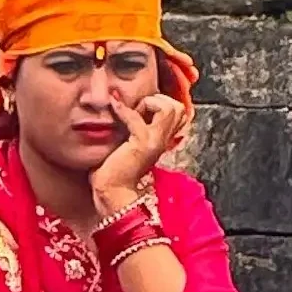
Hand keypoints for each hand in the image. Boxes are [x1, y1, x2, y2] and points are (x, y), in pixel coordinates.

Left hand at [91, 91, 189, 215]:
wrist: (112, 191)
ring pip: (169, 108)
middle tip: (137, 111)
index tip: (139, 109)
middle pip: (178, 107)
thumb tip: (121, 100)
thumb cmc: (114, 168)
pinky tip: (113, 105)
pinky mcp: (142, 145)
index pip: (179, 111)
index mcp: (162, 139)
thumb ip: (134, 124)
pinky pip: (137, 118)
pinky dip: (123, 109)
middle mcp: (164, 140)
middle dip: (156, 100)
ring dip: (148, 103)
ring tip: (131, 113)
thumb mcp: (128, 141)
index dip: (161, 103)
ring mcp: (155, 142)